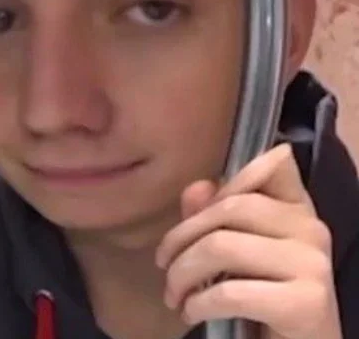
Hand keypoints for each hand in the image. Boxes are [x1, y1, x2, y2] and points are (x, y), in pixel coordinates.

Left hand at [155, 144, 341, 338]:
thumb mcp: (236, 250)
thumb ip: (214, 215)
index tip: (203, 211)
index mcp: (297, 208)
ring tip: (174, 293)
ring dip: (182, 273)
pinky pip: (230, 292)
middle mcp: (311, 228)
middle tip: (165, 263)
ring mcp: (312, 264)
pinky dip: (198, 304)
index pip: (275, 164)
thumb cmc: (264, 295)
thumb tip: (196, 188)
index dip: (232, 179)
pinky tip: (191, 312)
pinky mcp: (306, 304)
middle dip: (182, 237)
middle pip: (230, 207)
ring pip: (222, 246)